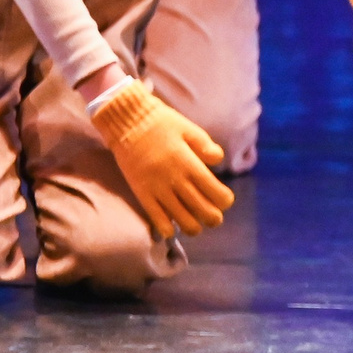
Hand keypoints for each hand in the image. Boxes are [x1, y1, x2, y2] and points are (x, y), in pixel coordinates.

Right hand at [88, 79, 233, 238]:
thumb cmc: (161, 123)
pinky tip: (173, 230)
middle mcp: (175, 179)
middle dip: (213, 218)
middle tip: (215, 218)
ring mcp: (157, 188)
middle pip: (201, 209)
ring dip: (193, 227)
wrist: (127, 122)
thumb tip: (218, 160)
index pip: (215, 192)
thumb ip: (205, 146)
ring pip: (181, 218)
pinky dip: (166, 228)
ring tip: (197, 225)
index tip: (226, 201)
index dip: (224, 201)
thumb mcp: (189, 128)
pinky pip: (156, 217)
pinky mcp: (141, 193)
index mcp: (189, 163)